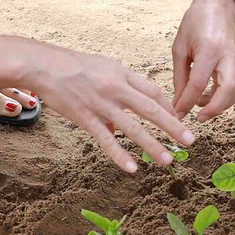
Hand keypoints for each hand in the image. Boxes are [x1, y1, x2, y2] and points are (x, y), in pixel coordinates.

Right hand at [25, 47, 196, 171]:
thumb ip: (119, 89)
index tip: (180, 120)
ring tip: (168, 160)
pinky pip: (106, 140)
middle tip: (190, 141)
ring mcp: (101, 104)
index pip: (153, 92)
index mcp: (122, 74)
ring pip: (132, 128)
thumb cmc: (74, 67)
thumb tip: (123, 119)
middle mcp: (116, 88)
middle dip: (172, 126)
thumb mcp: (103, 69)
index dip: (169, 107)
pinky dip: (119, 155)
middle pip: (151, 109)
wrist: (44, 65)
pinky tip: (132, 168)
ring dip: (152, 145)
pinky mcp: (85, 117)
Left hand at [171, 0, 234, 120]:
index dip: (187, 102)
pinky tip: (207, 97)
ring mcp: (234, 61)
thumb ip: (179, 76)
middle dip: (214, 109)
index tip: (177, 114)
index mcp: (209, 49)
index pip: (199, 83)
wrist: (218, 6)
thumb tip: (177, 102)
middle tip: (198, 118)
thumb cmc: (196, 22)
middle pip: (229, 91)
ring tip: (200, 104)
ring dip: (221, 105)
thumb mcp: (180, 46)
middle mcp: (226, 57)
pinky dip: (224, 98)